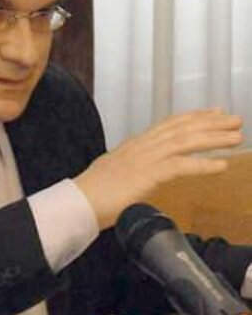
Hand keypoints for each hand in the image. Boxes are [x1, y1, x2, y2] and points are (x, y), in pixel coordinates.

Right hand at [74, 108, 242, 228]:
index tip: (214, 112)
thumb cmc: (95, 193)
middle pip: (182, 128)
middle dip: (211, 123)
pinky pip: (180, 166)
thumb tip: (145, 173)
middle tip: (236, 120)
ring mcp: (144, 158)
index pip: (169, 124)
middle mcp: (141, 146)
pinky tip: (221, 165)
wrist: (80, 202)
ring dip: (213, 139)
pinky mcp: (146, 175)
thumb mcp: (116, 172)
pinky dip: (203, 164)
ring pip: (185, 142)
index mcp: (135, 145)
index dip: (194, 116)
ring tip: (236, 137)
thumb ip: (133, 168)